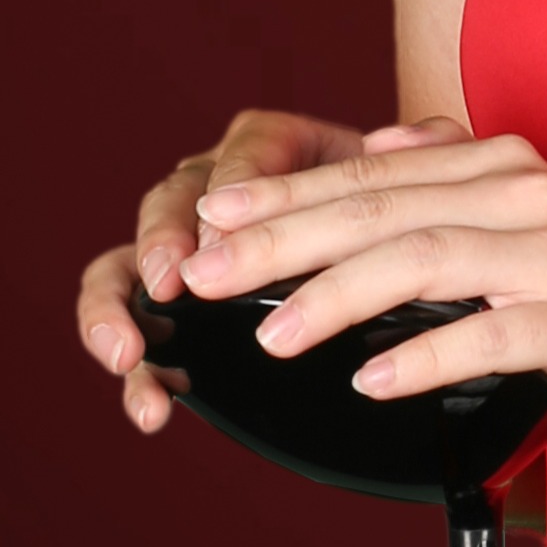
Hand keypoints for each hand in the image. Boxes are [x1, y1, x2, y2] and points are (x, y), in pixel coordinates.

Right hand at [78, 106, 402, 431]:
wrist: (387, 253)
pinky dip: (134, 365)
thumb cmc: (395, 211)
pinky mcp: (172, 302)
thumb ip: (429, 152)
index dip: (234, 188)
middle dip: (162, 241)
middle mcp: (213, 187)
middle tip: (168, 282)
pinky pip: (132, 322)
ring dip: (116, 309)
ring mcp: (184, 245)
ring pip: (126, 263)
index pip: (247, 151)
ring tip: (128, 354)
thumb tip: (406, 138)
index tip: (227, 229)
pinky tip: (153, 408)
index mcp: (273, 146)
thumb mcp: (418, 178)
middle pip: (171, 200)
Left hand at [182, 133, 546, 483]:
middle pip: (384, 209)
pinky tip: (369, 379)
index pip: (373, 176)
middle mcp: (531, 193)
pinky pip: (489, 333)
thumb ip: (453, 185)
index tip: (209, 218)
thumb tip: (379, 144)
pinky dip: (423, 355)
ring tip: (272, 333)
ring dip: (337, 296)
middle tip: (206, 274)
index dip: (285, 195)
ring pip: (425, 258)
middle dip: (284, 240)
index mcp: (505, 167)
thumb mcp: (520, 236)